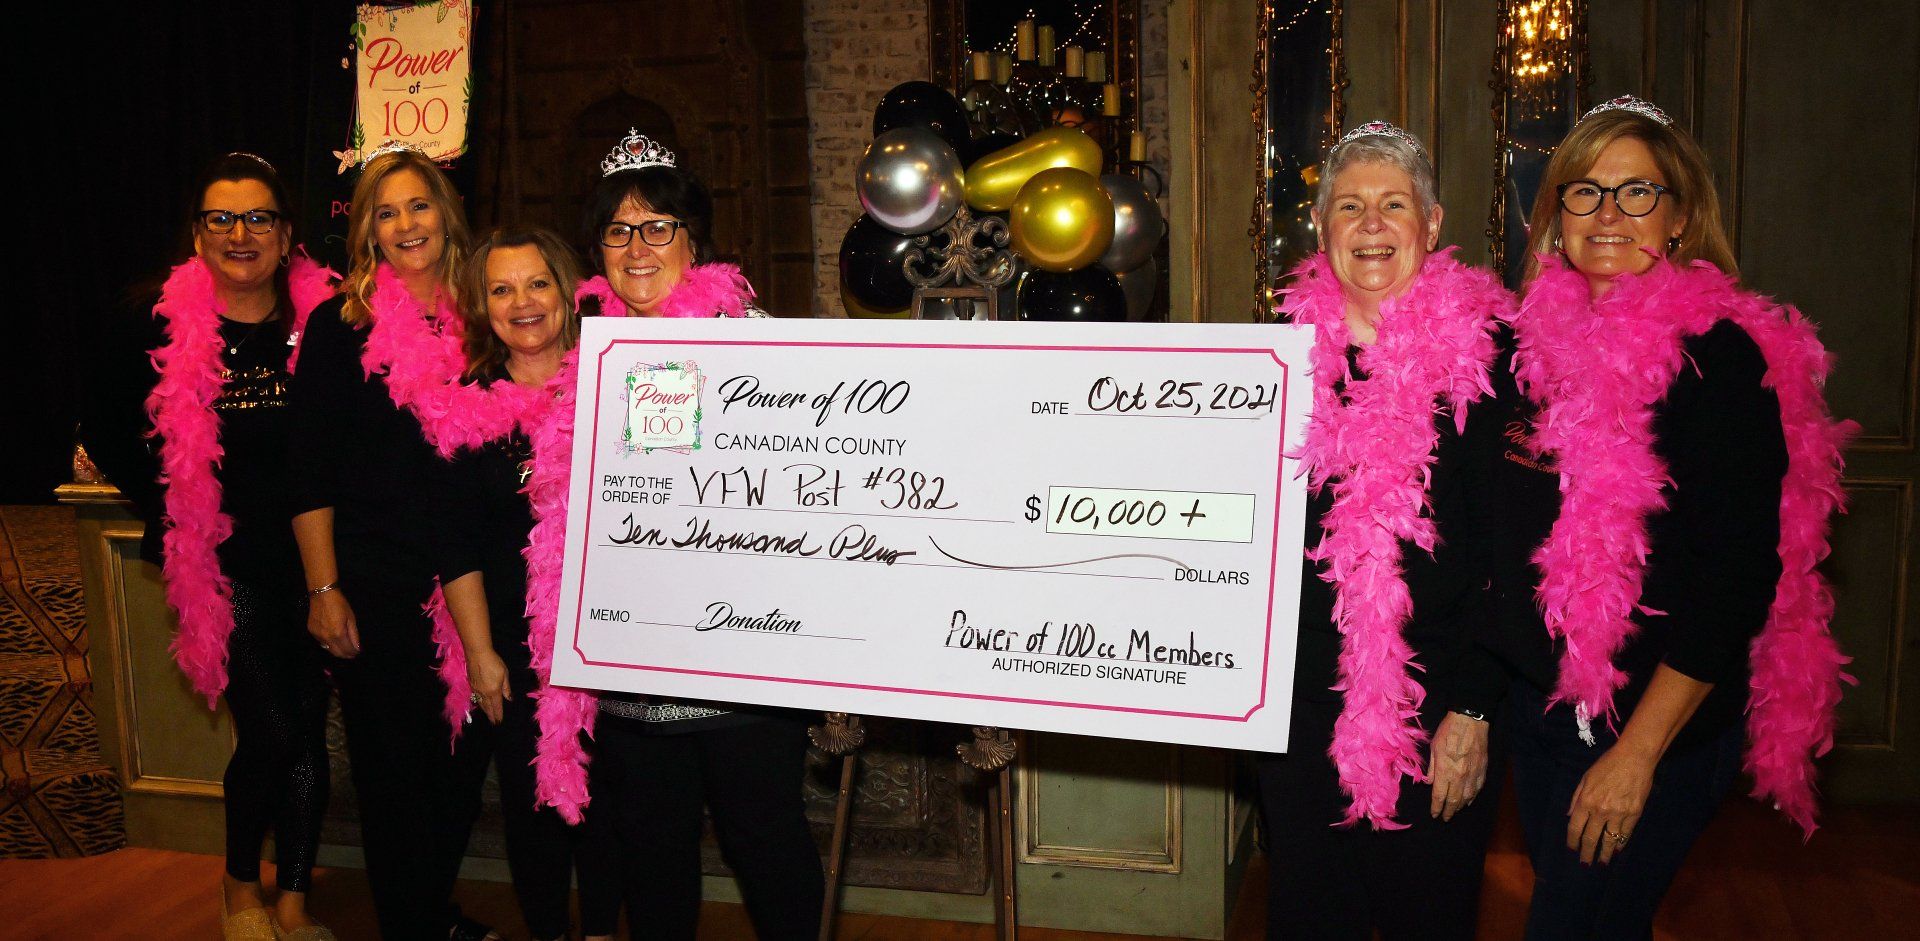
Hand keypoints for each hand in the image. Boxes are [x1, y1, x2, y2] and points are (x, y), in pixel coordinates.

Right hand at [307, 589, 359, 658]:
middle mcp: (326, 638)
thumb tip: (357, 648)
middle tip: (352, 653)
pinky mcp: (311, 632)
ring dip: (337, 650)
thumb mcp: (351, 618)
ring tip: (344, 648)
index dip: (353, 653)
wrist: (322, 595)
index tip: (357, 653)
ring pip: (328, 649)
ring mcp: (317, 636)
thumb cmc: (339, 604)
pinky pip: (321, 642)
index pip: (347, 650)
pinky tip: (333, 640)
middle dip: (346, 655)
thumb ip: (354, 635)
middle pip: (337, 653)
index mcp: (338, 634)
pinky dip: (328, 644)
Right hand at [467, 648, 510, 724]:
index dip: (498, 714)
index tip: (499, 722)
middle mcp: (484, 693)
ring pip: (480, 703)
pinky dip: (479, 703)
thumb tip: (509, 699)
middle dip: (491, 715)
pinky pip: (475, 697)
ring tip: (488, 715)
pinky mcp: (471, 684)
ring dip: (484, 710)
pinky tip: (480, 703)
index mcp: (494, 691)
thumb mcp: (504, 674)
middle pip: (487, 707)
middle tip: (494, 722)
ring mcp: (476, 689)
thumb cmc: (494, 662)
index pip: (496, 706)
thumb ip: (506, 688)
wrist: (477, 654)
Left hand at [1427, 711, 1489, 820]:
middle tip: (1445, 818)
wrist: (1470, 721)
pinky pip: (1477, 789)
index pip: (1439, 796)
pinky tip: (1468, 800)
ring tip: (1454, 811)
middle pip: (1454, 801)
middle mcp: (1459, 777)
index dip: (1436, 808)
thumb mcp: (1434, 747)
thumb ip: (1432, 767)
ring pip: (1467, 797)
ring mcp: (1473, 774)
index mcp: (1445, 771)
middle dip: (1449, 811)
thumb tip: (1430, 783)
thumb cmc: (1448, 731)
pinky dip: (1472, 797)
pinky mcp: (1482, 770)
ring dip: (1460, 806)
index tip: (1434, 815)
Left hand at [1567, 740, 1656, 864]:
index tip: (1572, 849)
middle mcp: (1600, 811)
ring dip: (1605, 854)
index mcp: (1586, 801)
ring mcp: (1619, 814)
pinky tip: (1617, 849)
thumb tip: (1569, 815)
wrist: (1634, 759)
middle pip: (1591, 838)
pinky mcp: (1634, 814)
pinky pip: (1626, 833)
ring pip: (1610, 840)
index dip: (1572, 841)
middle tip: (1585, 864)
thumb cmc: (1607, 765)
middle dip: (1587, 853)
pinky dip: (1621, 843)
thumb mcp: (1585, 778)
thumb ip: (1576, 798)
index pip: (1575, 827)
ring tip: (1602, 864)